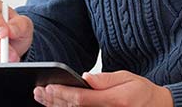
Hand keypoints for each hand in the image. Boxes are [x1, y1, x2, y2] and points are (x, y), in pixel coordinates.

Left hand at [34, 71, 172, 106]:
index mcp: (115, 101)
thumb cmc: (142, 92)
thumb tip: (85, 77)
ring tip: (42, 98)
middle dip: (54, 100)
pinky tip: (56, 106)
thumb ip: (105, 79)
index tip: (48, 87)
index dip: (63, 94)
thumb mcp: (127, 78)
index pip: (81, 99)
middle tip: (39, 92)